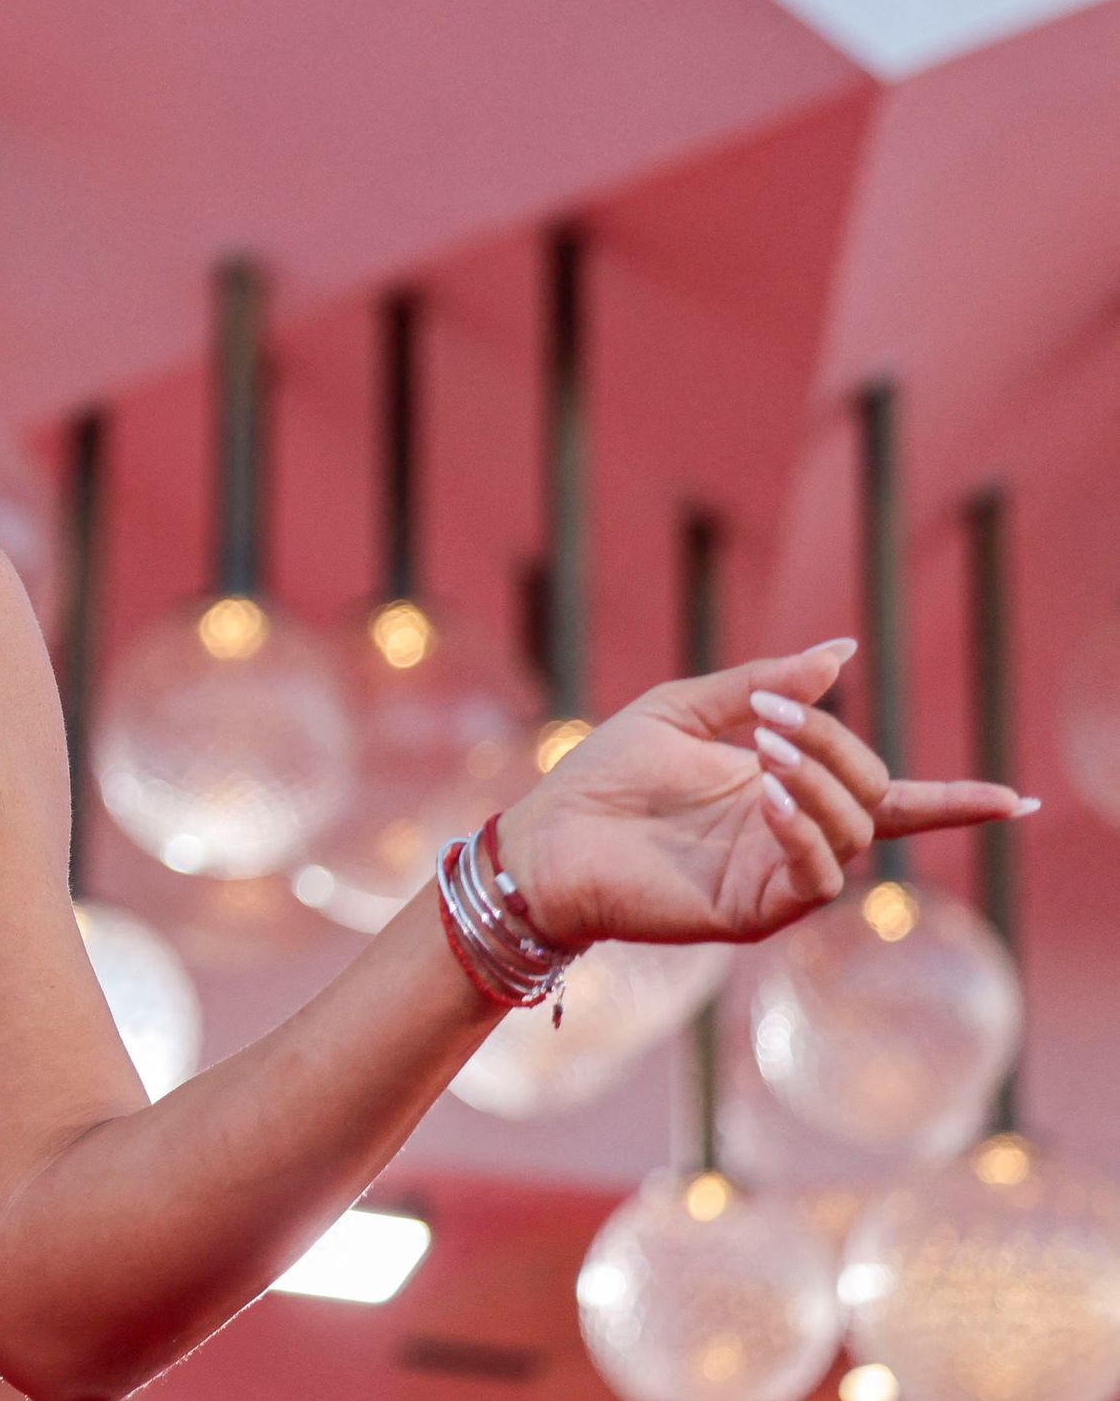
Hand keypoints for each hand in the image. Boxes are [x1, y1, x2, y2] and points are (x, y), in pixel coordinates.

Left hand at [494, 638, 1035, 948]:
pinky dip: (806, 831)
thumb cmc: (606, 774)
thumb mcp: (686, 710)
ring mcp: (776, 876)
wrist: (547, 833)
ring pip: (852, 835)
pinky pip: (815, 877)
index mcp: (785, 790)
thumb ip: (764, 684)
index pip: (887, 798)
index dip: (953, 801)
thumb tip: (840, 651)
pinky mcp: (753, 911)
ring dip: (823, 784)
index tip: (1017, 800)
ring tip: (770, 751)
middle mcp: (792, 836)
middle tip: (777, 717)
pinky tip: (770, 797)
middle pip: (872, 797)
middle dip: (840, 748)